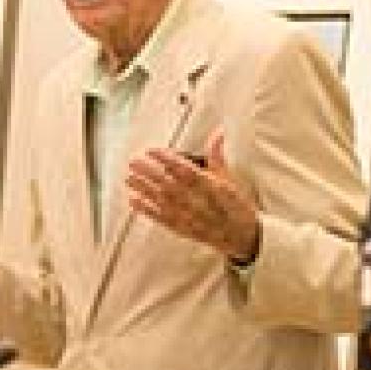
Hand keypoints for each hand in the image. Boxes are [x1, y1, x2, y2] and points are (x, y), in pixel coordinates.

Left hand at [124, 128, 260, 261]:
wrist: (241, 236)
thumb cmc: (235, 204)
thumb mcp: (229, 178)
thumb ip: (217, 156)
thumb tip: (218, 132)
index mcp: (211, 187)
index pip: (185, 170)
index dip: (167, 159)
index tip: (152, 150)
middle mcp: (198, 202)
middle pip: (168, 184)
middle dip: (149, 172)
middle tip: (133, 161)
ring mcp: (188, 217)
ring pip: (162, 201)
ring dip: (143, 189)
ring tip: (129, 177)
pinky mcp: (182, 228)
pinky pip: (161, 219)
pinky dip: (146, 210)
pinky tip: (133, 200)